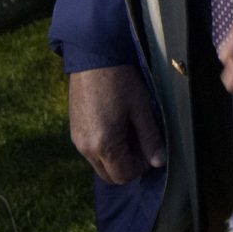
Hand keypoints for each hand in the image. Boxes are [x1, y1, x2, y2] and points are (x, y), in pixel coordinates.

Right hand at [66, 64, 166, 184]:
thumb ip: (150, 138)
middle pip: (109, 175)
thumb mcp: (141, 108)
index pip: (124, 175)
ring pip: (99, 164)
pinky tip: (115, 124)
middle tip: (140, 141)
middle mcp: (85, 147)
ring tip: (128, 130)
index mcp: (103, 144)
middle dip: (127, 165)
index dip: (141, 167)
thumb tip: (159, 162)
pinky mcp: (73, 130)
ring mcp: (76, 139)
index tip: (150, 147)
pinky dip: (105, 147)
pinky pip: (91, 151)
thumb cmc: (120, 80)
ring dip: (116, 157)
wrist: (92, 56)